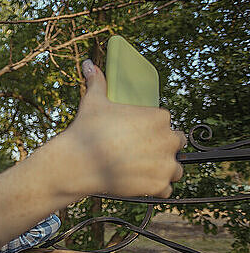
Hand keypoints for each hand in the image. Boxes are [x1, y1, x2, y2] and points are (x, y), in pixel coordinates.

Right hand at [66, 60, 184, 197]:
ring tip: (141, 169)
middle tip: (138, 152)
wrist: (77, 162)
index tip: (137, 135)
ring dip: (163, 169)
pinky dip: (155, 187)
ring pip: (174, 168)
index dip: (152, 129)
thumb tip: (88, 64)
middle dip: (161, 148)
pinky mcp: (159, 185)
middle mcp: (168, 140)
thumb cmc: (87, 131)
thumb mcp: (93, 102)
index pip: (165, 123)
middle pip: (175, 144)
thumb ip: (97, 81)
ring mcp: (166, 164)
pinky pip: (166, 188)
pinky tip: (140, 183)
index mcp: (159, 118)